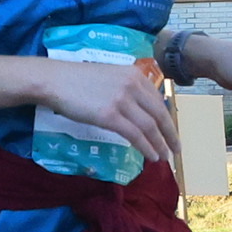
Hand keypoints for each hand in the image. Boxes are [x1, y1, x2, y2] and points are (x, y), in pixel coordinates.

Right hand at [34, 49, 178, 168]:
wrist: (55, 80)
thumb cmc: (77, 80)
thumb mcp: (110, 77)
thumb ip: (127, 88)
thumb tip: (140, 109)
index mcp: (134, 75)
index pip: (158, 101)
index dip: (167, 119)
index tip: (171, 132)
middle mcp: (132, 85)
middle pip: (159, 114)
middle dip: (170, 134)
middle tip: (176, 149)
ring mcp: (122, 100)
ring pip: (150, 127)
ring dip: (160, 144)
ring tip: (164, 157)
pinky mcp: (110, 115)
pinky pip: (135, 135)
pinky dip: (146, 147)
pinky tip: (151, 156)